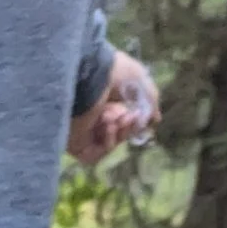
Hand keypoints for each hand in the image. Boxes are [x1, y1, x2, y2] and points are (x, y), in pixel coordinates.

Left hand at [68, 51, 159, 165]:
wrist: (92, 72)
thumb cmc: (115, 71)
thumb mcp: (141, 83)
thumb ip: (149, 103)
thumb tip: (154, 120)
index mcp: (101, 101)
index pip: (119, 122)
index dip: (132, 121)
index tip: (138, 113)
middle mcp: (89, 116)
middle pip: (115, 135)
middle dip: (127, 125)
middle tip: (128, 114)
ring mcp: (80, 131)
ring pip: (107, 145)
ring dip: (120, 132)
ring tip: (115, 115)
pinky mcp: (73, 143)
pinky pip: (93, 157)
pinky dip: (108, 143)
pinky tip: (108, 124)